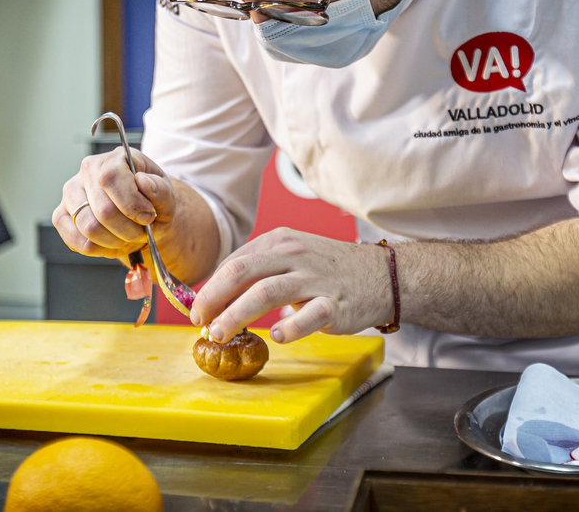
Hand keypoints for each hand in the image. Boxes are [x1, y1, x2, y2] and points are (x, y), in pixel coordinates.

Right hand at [53, 147, 176, 262]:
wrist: (141, 215)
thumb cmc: (152, 201)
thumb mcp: (166, 195)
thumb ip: (160, 189)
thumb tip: (142, 181)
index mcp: (115, 158)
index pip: (110, 177)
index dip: (131, 204)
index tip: (148, 216)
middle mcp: (87, 170)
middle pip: (102, 210)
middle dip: (128, 230)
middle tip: (141, 232)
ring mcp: (70, 192)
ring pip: (89, 228)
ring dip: (115, 241)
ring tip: (128, 237)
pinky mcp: (61, 215)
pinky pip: (76, 241)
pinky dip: (100, 249)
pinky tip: (112, 242)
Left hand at [190, 228, 393, 343]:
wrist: (381, 275)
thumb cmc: (329, 270)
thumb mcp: (292, 256)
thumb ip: (259, 270)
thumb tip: (219, 298)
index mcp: (279, 242)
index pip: (234, 262)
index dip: (210, 288)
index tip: (197, 310)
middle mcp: (294, 255)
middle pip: (242, 272)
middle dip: (214, 299)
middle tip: (200, 322)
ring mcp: (315, 279)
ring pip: (266, 292)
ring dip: (237, 315)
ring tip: (221, 334)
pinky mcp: (335, 303)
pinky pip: (310, 315)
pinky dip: (291, 327)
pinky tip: (277, 336)